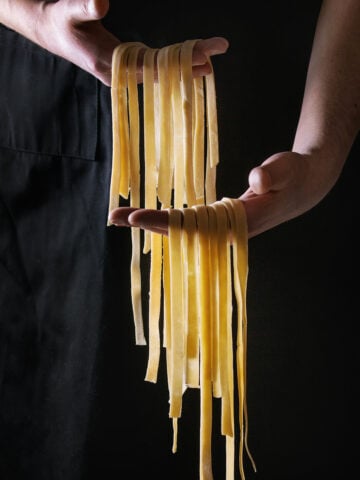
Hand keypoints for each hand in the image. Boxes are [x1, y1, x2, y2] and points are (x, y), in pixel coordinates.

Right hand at [0, 1, 227, 85]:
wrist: (53, 32)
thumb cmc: (61, 22)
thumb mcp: (68, 11)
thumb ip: (84, 7)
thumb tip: (101, 2)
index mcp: (109, 65)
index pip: (152, 67)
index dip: (178, 63)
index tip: (203, 56)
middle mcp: (120, 75)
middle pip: (161, 72)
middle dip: (189, 63)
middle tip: (217, 51)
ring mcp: (124, 74)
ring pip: (159, 73)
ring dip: (184, 66)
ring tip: (210, 60)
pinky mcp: (126, 68)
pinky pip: (153, 69)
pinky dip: (172, 65)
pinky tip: (188, 63)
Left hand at [108, 150, 340, 238]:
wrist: (303, 187)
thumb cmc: (295, 176)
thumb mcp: (288, 169)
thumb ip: (274, 173)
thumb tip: (257, 177)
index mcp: (240, 221)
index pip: (194, 226)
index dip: (166, 222)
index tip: (137, 217)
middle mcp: (226, 230)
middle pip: (180, 232)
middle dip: (146, 224)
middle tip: (113, 216)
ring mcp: (222, 227)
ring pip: (180, 228)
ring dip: (150, 222)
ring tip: (120, 215)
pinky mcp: (219, 220)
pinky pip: (188, 223)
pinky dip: (166, 219)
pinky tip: (148, 216)